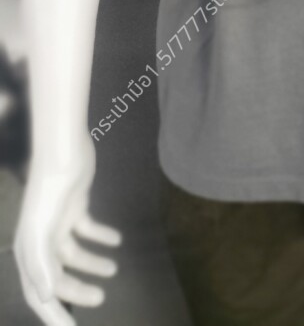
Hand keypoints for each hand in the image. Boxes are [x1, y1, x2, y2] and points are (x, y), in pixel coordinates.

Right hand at [14, 136, 120, 324]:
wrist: (63, 150)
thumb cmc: (50, 189)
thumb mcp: (42, 229)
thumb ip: (42, 264)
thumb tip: (46, 297)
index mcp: (29, 250)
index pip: (37, 292)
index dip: (52, 313)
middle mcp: (41, 239)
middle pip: (57, 275)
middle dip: (76, 290)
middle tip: (101, 298)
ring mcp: (58, 221)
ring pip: (74, 253)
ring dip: (92, 263)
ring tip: (113, 269)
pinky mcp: (75, 205)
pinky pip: (87, 228)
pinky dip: (101, 236)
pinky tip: (117, 240)